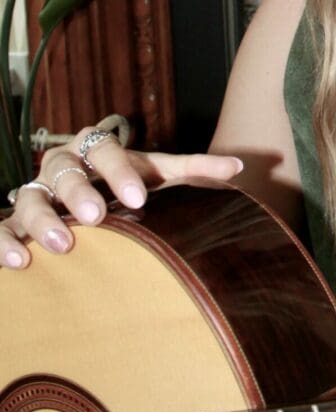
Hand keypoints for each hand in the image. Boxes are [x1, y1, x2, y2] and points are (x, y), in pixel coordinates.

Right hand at [0, 122, 242, 268]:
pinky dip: (3, 243)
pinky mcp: (13, 224)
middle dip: (80, 192)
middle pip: (63, 171)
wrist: (82, 200)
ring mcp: (34, 194)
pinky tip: (18, 262)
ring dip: (43, 219)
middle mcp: (61, 166)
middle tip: (97, 218)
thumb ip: (193, 171)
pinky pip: (0, 229)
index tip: (139, 199)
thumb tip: (237, 167)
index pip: (106, 151)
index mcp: (96, 148)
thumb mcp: (157, 175)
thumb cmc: (125, 185)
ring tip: (62, 244)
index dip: (120, 172)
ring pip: (28, 199)